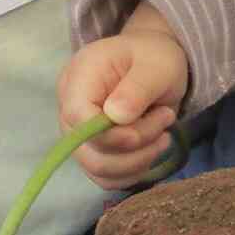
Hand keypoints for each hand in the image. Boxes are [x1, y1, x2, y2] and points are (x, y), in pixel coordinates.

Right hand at [58, 31, 188, 188]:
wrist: (152, 62)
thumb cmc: (153, 58)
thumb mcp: (156, 65)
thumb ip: (137, 88)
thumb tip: (116, 116)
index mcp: (78, 78)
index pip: (79, 119)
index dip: (113, 133)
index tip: (156, 122)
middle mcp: (69, 109)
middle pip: (87, 151)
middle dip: (136, 146)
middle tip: (166, 120)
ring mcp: (77, 134)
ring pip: (98, 169)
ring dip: (139, 160)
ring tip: (164, 132)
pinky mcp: (91, 151)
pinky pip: (106, 176)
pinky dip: (134, 170)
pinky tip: (153, 148)